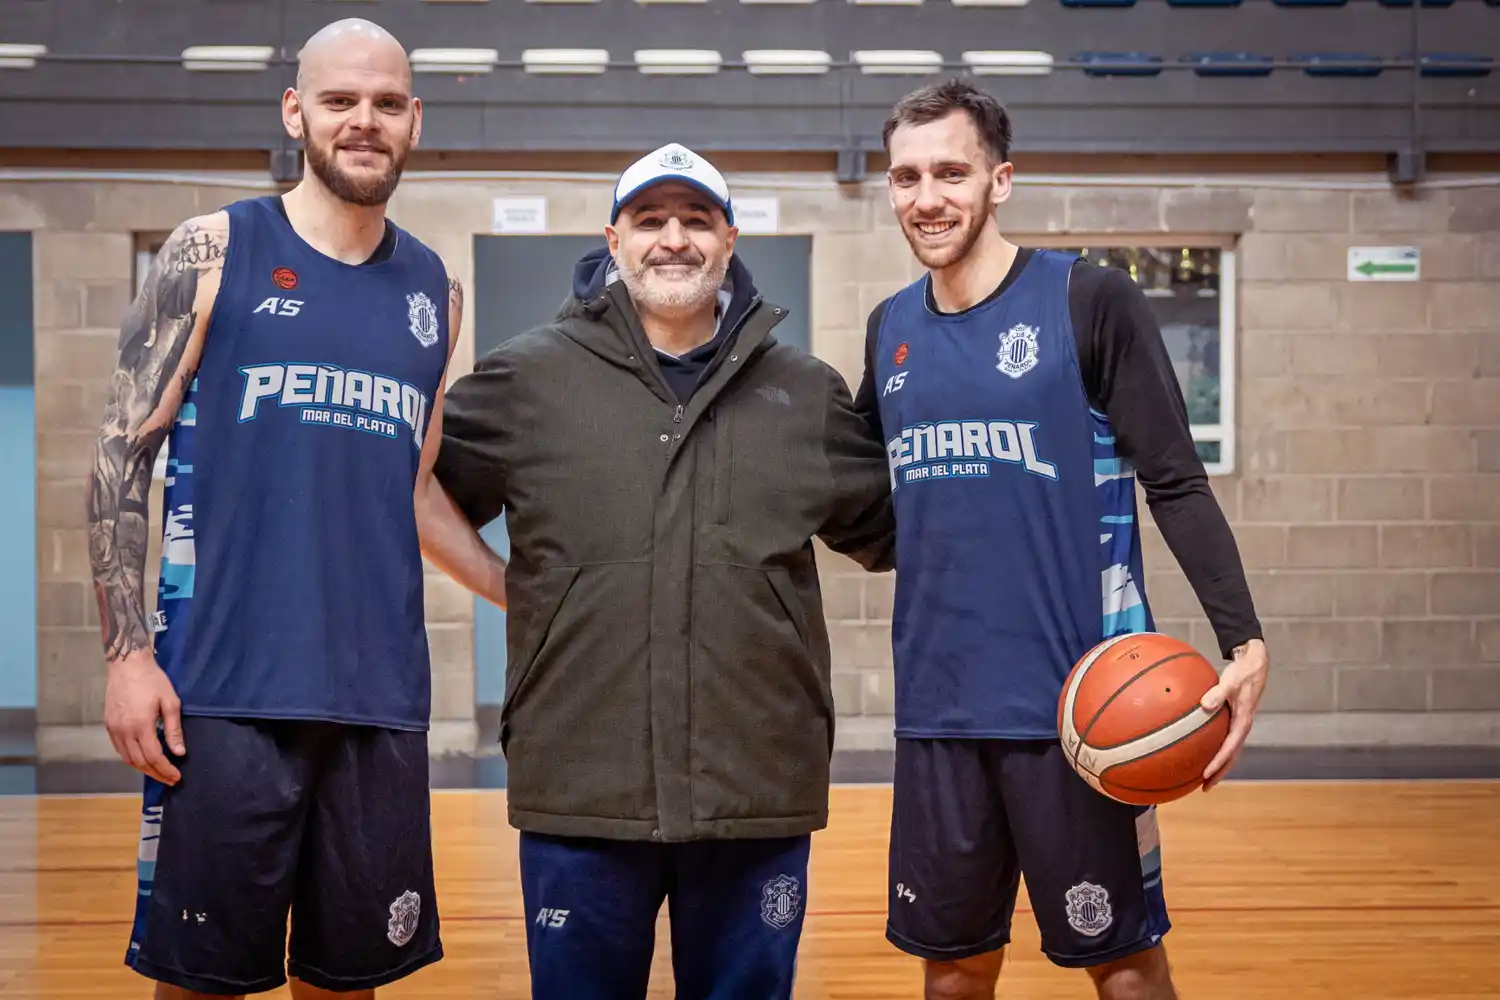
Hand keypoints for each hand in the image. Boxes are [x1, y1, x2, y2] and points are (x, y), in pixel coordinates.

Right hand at [103, 651, 185, 784]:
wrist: (127, 665)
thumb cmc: (152, 680)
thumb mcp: (170, 702)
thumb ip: (174, 730)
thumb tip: (179, 752)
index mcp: (140, 725)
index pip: (153, 757)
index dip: (165, 769)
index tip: (176, 777)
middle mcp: (124, 731)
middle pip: (139, 762)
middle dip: (156, 773)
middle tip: (170, 779)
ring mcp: (113, 729)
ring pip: (127, 758)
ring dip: (143, 769)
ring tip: (158, 772)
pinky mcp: (108, 726)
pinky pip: (119, 749)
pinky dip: (131, 758)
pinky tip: (142, 759)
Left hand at [1198, 638, 1267, 790]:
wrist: (1254, 665)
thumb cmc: (1242, 673)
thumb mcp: (1230, 681)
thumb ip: (1218, 693)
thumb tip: (1204, 705)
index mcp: (1243, 721)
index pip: (1230, 748)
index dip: (1218, 762)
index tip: (1205, 774)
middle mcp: (1242, 727)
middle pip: (1231, 757)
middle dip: (1219, 773)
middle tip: (1204, 787)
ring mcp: (1239, 725)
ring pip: (1229, 751)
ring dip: (1218, 766)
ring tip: (1202, 778)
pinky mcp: (1235, 720)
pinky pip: (1225, 740)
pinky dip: (1215, 750)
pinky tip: (1201, 751)